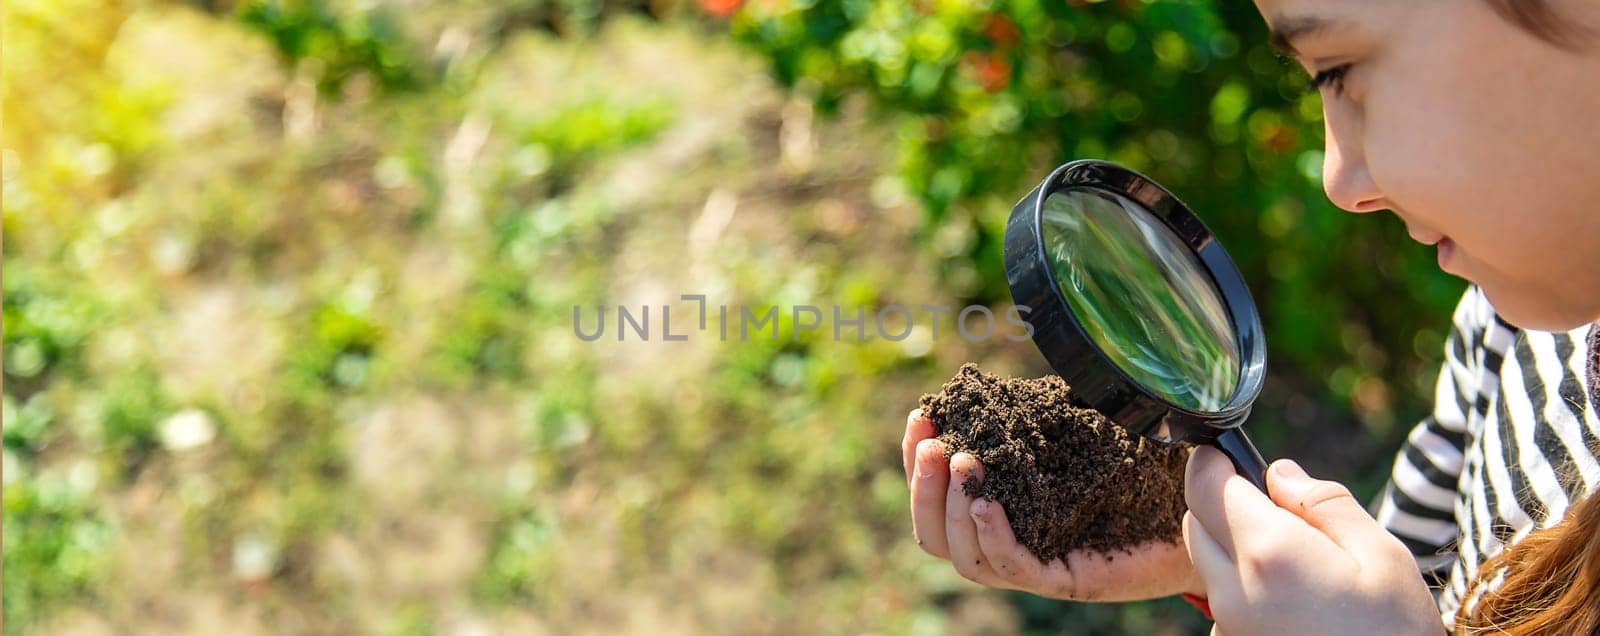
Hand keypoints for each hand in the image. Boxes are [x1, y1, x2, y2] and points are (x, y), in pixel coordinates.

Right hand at [902, 408, 1204, 600]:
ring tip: (962, 464)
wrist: (1206, 514)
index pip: (938, 497)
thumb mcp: (1084, 429)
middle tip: (934, 443)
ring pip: (964, 556)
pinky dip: (992, 536)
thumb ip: (1045, 412)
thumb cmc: (1147, 474)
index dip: (917, 460)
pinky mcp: (1066, 580)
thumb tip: (1007, 373)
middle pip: (935, 533)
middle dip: (924, 485)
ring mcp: (1036, 566)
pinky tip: (987, 503)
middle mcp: (1011, 542)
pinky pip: (1013, 566)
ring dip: (952, 509)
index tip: (920, 417)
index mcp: (1005, 507)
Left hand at [1183, 447, 1442, 634]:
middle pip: (1195, 522)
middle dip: (1220, 503)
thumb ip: (1323, 503)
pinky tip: (1291, 600)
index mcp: (1268, 552)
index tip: (1227, 455)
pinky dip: (1242, 587)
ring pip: (1206, 564)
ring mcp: (1224, 625)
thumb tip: (1278, 473)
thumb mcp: (1381, 554)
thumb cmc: (1395, 631)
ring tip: (1295, 564)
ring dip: (1233, 549)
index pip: (1203, 485)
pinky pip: (1221, 601)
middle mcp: (1232, 590)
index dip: (1213, 462)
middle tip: (1273, 508)